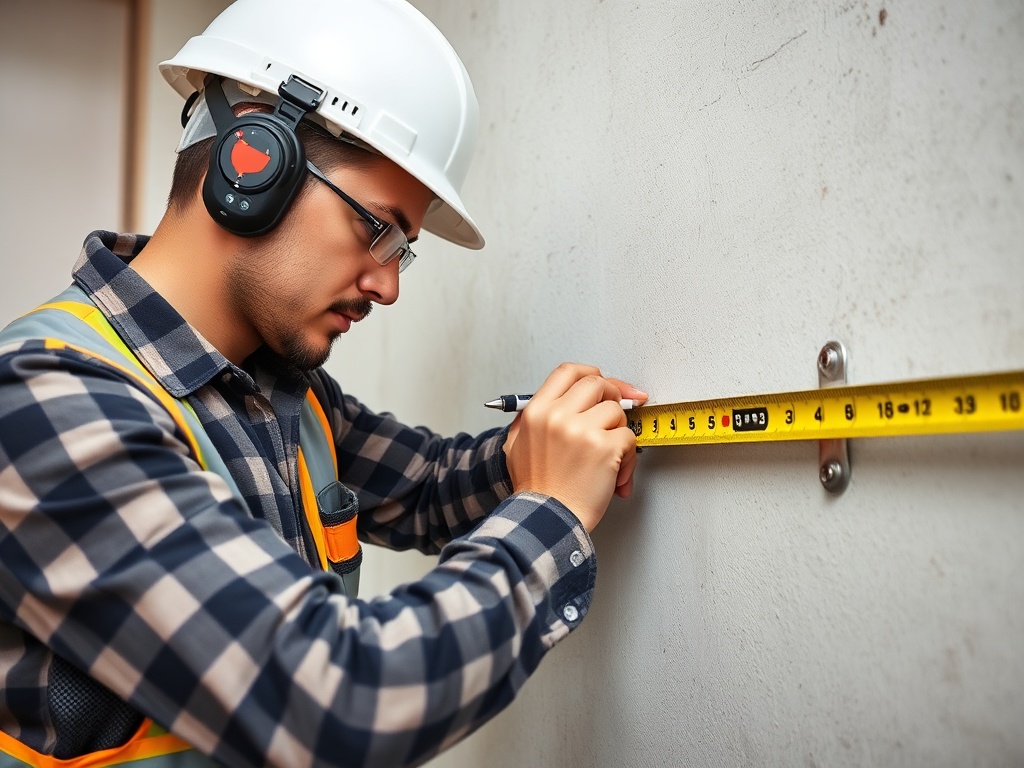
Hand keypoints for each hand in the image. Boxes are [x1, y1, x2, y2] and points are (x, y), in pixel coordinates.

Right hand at [502, 363, 647, 531]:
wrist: (545, 520)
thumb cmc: (536, 489)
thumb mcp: (518, 444)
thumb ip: (537, 417)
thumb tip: (570, 401)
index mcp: (537, 411)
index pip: (568, 372)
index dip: (591, 374)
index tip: (605, 385)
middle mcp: (558, 416)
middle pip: (597, 384)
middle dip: (613, 398)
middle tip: (614, 420)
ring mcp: (581, 430)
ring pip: (616, 412)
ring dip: (619, 435)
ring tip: (610, 459)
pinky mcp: (604, 448)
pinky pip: (629, 439)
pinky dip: (628, 458)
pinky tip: (616, 475)